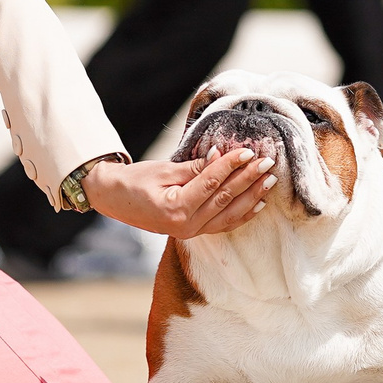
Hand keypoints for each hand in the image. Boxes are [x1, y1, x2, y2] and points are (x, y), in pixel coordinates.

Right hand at [83, 147, 275, 238]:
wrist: (113, 200)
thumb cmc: (134, 181)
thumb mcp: (163, 170)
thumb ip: (194, 167)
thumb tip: (221, 155)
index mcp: (175, 208)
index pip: (211, 183)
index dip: (231, 165)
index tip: (248, 150)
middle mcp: (186, 226)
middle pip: (225, 199)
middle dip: (249, 179)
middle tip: (268, 162)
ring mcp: (190, 232)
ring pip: (229, 214)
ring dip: (251, 196)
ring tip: (269, 180)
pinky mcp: (193, 232)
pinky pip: (223, 225)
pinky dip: (242, 214)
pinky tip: (258, 203)